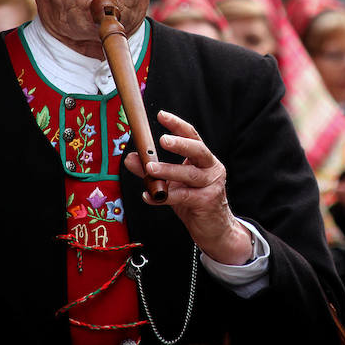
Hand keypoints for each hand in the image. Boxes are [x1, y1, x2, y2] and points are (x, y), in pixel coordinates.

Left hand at [124, 110, 252, 264]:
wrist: (214, 229)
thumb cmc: (194, 202)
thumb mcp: (172, 183)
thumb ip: (152, 170)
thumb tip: (130, 158)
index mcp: (204, 159)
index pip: (192, 136)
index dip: (177, 125)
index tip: (161, 115)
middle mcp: (211, 168)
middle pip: (198, 150)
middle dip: (180, 144)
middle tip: (162, 140)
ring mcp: (212, 185)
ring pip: (189, 175)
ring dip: (168, 171)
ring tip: (150, 169)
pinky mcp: (207, 202)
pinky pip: (182, 197)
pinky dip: (163, 197)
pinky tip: (149, 197)